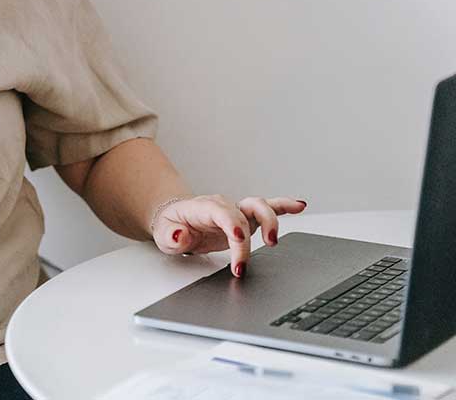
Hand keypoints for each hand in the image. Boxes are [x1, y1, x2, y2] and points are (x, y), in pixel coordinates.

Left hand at [152, 195, 307, 277]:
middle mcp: (223, 206)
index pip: (222, 213)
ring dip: (271, 221)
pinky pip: (268, 209)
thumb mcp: (163, 234)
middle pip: (243, 212)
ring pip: (259, 207)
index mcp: (203, 208)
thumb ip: (172, 235)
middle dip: (251, 234)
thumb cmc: (171, 226)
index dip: (232, 225)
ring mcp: (236, 211)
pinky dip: (284, 207)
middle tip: (251, 257)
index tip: (238, 239)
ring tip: (275, 240)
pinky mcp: (245, 219)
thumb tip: (180, 235)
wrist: (175, 221)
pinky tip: (300, 206)